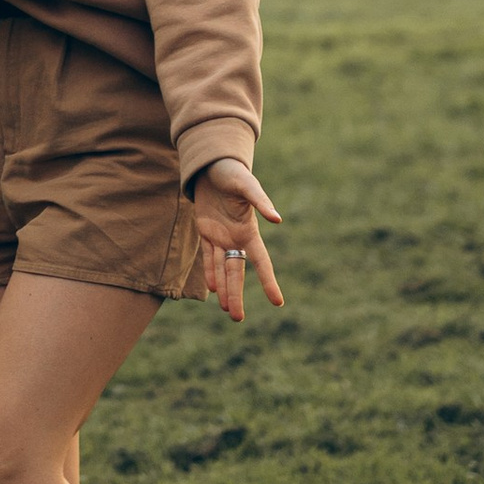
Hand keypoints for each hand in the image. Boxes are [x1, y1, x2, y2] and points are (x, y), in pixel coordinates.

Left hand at [191, 159, 282, 322]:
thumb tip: (277, 219)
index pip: (261, 262)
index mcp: (249, 231)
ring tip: (228, 311)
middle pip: (237, 272)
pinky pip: (208, 256)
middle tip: (238, 318)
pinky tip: (213, 289)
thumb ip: (260, 201)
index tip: (278, 302)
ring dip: (224, 289)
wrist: (212, 165)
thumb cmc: (233, 173)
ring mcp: (220, 236)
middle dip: (237, 295)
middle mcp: (236, 238)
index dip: (268, 282)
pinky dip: (210, 272)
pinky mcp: (206, 231)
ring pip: (222, 269)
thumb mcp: (247, 185)